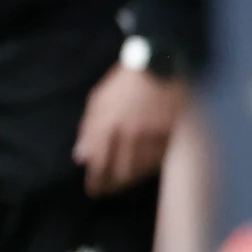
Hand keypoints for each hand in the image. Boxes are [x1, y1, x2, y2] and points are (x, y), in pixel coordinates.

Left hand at [73, 64, 188, 196]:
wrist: (161, 59)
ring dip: (133, 179)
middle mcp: (128, 132)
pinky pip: (161, 157)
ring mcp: (152, 132)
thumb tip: (80, 157)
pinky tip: (148, 169)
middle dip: (113, 186)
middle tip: (110, 192)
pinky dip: (153, 166)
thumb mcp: (100, 98)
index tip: (94, 192)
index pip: (98, 163)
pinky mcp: (172, 131)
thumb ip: (89, 128)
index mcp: (107, 124)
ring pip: (142, 167)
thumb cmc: (127, 79)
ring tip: (128, 183)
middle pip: (120, 171)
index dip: (95, 181)